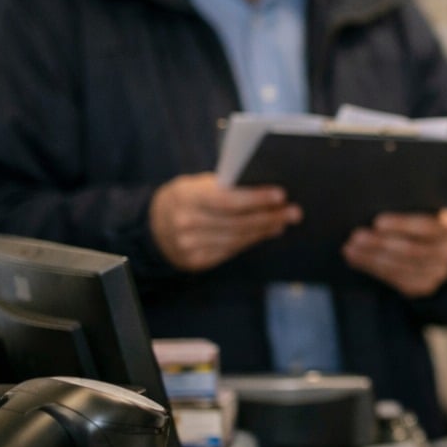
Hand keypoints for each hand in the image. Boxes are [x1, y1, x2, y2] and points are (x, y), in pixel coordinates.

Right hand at [150, 173, 299, 271]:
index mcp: (186, 197)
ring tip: (284, 221)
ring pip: (237, 239)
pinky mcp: (196, 261)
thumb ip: (224, 187)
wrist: (153, 225)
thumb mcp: (196, 184)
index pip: (227, 200)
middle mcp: (185, 223)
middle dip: (269, 216)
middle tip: (293, 211)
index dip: (256, 198)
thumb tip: (264, 190)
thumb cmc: (186, 197)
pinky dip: (252, 240)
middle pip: (237, 222)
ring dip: (265, 230)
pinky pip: (231, 250)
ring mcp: (189, 246)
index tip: (280, 195)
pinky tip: (267, 232)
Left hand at [343, 208, 446, 297]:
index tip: (376, 221)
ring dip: (371, 258)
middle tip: (356, 236)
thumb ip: (407, 209)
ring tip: (350, 249)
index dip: (401, 225)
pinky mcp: (423, 287)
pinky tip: (356, 260)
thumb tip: (370, 209)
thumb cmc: (420, 223)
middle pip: (411, 250)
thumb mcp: (423, 212)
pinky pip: (395, 279)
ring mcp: (437, 273)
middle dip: (380, 243)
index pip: (426, 227)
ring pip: (400, 267)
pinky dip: (373, 269)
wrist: (436, 249)